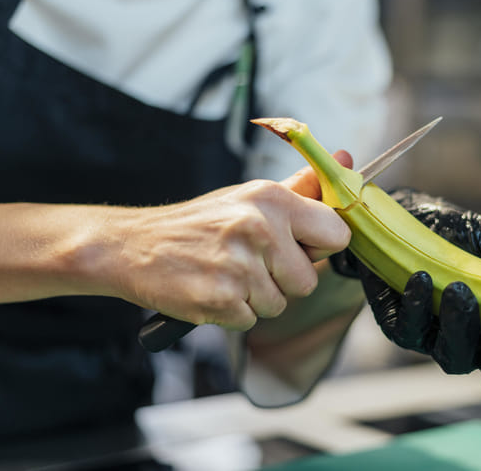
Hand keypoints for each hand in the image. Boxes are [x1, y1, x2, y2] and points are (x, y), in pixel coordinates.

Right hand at [104, 152, 353, 330]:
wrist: (134, 246)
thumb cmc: (200, 223)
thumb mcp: (249, 197)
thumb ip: (300, 186)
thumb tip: (346, 158)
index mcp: (271, 200)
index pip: (336, 234)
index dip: (320, 247)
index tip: (300, 247)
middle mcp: (259, 228)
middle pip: (309, 280)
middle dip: (284, 280)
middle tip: (251, 263)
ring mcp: (240, 266)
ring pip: (280, 304)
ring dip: (256, 298)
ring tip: (226, 274)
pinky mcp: (221, 300)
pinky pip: (251, 320)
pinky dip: (233, 313)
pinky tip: (212, 289)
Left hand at [335, 188, 480, 387]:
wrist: (403, 217)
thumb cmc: (458, 237)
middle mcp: (480, 341)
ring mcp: (440, 339)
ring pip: (454, 357)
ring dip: (460, 326)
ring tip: (459, 289)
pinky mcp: (402, 328)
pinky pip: (409, 332)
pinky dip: (416, 307)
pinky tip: (420, 279)